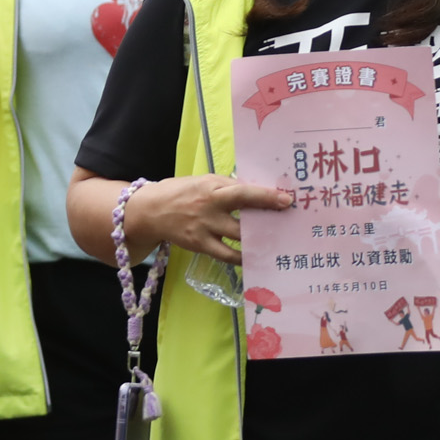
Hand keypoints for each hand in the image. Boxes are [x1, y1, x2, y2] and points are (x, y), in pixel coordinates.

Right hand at [120, 173, 292, 263]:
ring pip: (238, 238)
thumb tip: (259, 193)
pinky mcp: (200, 245)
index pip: (243, 192)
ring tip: (277, 243)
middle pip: (243, 218)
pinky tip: (255, 257)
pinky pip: (226, 255)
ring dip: (259, 241)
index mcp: (212, 188)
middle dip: (267, 222)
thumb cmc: (183, 192)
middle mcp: (209, 208)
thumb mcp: (204, 182)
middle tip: (288, 225)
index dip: (266, 197)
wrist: (151, 211)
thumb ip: (228, 187)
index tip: (287, 200)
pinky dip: (242, 257)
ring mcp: (204, 228)